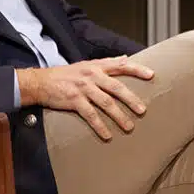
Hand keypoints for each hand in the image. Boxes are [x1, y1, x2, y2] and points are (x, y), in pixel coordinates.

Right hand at [16, 57, 154, 141]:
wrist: (41, 82)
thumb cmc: (67, 74)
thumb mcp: (87, 65)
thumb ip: (107, 63)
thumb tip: (125, 58)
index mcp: (97, 66)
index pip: (121, 65)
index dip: (137, 69)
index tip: (152, 75)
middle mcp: (92, 75)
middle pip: (116, 87)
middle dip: (131, 99)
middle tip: (143, 110)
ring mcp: (83, 88)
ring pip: (105, 103)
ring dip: (118, 116)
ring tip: (129, 127)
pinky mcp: (74, 100)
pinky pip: (90, 115)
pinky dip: (100, 126)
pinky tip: (107, 135)